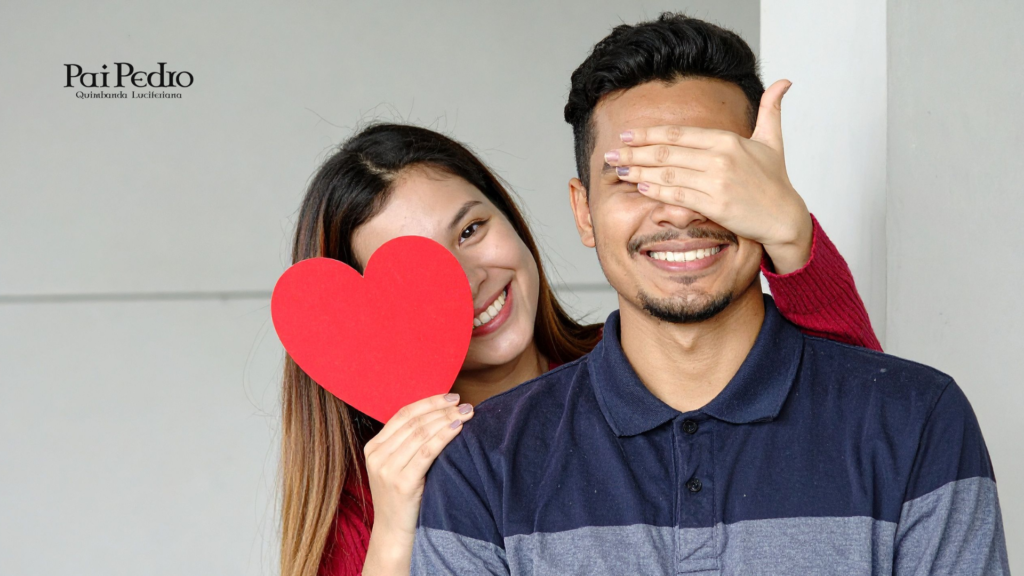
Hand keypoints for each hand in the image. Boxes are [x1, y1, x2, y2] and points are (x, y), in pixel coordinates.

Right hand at [361, 393, 473, 574]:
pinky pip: (427, 452)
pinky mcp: (402, 484)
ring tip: (466, 413)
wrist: (394, 535)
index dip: (429, 402)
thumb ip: (406, 444)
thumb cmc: (402, 500)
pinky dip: (444, 436)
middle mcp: (376, 456)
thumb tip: (437, 415)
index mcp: (373, 447)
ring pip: (421, 433)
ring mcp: (387, 470)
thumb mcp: (396, 467)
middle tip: (464, 403)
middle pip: (414, 421)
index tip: (451, 396)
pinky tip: (458, 428)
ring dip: (447, 419)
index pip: (403, 414)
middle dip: (442, 409)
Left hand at [604, 79, 812, 273]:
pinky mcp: (715, 205)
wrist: (784, 216)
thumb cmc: (775, 180)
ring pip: (668, 173)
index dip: (648, 134)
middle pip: (666, 152)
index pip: (677, 134)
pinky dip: (656, 191)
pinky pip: (678, 195)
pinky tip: (640, 188)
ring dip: (638, 172)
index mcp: (727, 140)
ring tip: (617, 170)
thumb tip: (783, 81)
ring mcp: (717, 182)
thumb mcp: (773, 140)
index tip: (625, 135)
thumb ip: (771, 110)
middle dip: (633, 153)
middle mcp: (720, 158)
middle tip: (609, 154)